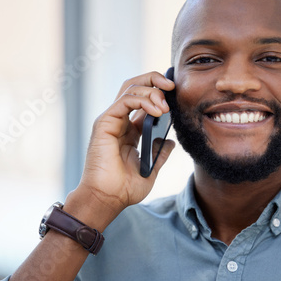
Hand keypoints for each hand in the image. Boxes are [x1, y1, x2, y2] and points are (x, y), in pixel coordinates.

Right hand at [68, 71, 175, 227]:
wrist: (108, 200)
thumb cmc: (124, 189)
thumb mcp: (150, 169)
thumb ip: (159, 153)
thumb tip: (171, 142)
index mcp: (130, 130)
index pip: (144, 99)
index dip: (159, 91)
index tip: (176, 93)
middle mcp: (120, 121)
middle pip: (135, 86)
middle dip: (154, 80)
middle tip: (172, 85)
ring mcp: (111, 120)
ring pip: (130, 88)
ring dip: (152, 91)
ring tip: (165, 106)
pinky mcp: (104, 123)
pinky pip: (125, 101)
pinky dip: (142, 100)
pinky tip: (156, 111)